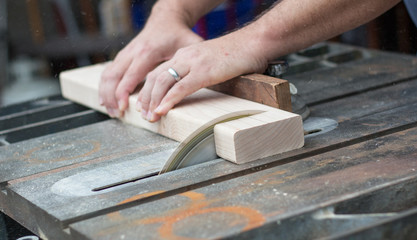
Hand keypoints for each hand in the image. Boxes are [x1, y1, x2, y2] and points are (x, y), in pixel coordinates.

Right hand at [99, 14, 202, 117]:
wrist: (165, 20)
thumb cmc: (178, 33)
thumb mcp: (189, 43)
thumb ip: (194, 59)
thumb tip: (208, 75)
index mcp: (147, 51)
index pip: (132, 74)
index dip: (125, 91)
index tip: (124, 107)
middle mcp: (133, 52)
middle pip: (114, 76)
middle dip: (112, 97)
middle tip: (117, 114)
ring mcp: (126, 53)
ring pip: (108, 74)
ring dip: (106, 94)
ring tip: (111, 111)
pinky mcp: (123, 56)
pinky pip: (108, 72)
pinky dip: (105, 87)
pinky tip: (106, 100)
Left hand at [137, 34, 267, 121]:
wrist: (252, 43)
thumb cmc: (236, 55)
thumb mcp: (209, 62)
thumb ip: (197, 72)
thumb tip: (191, 89)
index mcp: (184, 55)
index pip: (158, 73)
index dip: (148, 90)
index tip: (145, 106)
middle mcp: (184, 57)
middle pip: (155, 78)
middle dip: (146, 98)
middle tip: (143, 115)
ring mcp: (193, 63)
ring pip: (163, 82)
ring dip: (153, 101)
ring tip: (150, 117)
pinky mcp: (204, 71)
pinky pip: (181, 88)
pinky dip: (169, 100)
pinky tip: (162, 110)